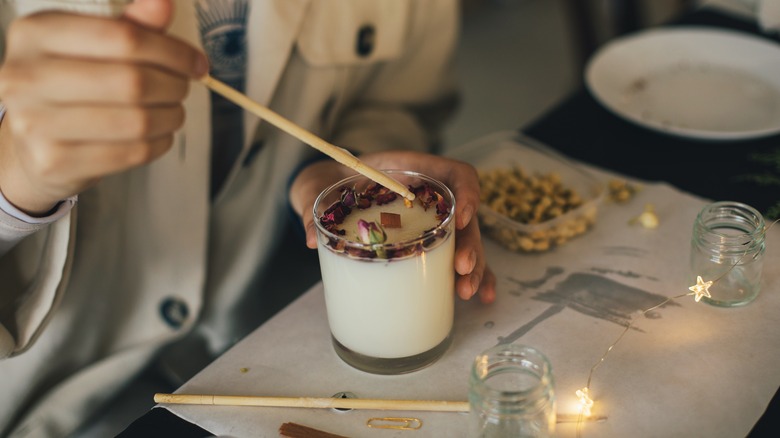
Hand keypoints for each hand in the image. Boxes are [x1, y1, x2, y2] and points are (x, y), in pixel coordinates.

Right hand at [0, 0, 207, 214]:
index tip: (197, 63)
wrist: (31, 147)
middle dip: (174, 86)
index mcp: (35, 34)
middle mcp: (25, 76)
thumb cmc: (69, 89)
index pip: (124, 37)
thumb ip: (132, 26)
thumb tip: (165, 2)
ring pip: (137, 121)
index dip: (173, 52)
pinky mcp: (54, 162)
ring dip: (171, 117)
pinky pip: (131, 153)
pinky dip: (158, 143)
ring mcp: (34, 123)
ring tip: (173, 112)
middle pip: (133, 81)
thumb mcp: (91, 47)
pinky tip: (157, 134)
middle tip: (184, 89)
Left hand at [289, 150, 496, 303]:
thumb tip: (314, 239)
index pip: (455, 173)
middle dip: (470, 244)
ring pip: (465, 242)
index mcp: (413, 171)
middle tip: (462, 270)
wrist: (329, 190)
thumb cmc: (331, 183)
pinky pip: (455, 259)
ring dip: (475, 267)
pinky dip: (471, 277)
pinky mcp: (428, 243)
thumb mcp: (321, 188)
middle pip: (465, 216)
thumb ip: (317, 205)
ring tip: (467, 293)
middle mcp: (430, 196)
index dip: (466, 192)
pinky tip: (483, 298)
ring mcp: (432, 221)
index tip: (460, 217)